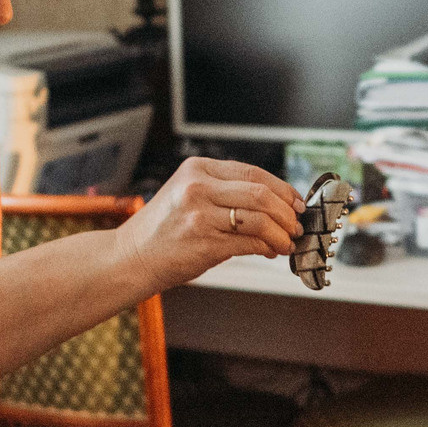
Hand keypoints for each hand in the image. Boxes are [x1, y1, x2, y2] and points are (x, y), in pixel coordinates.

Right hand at [115, 156, 304, 294]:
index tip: (296, 202)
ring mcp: (200, 214)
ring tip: (287, 242)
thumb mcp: (188, 196)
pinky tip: (271, 251)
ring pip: (260, 218)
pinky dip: (268, 247)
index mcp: (197, 169)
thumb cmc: (163, 231)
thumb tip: (275, 206)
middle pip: (261, 193)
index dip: (283, 188)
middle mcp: (198, 187)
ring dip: (282, 233)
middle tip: (297, 225)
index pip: (253, 172)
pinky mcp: (205, 241)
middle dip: (287, 212)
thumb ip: (225, 193)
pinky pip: (250, 241)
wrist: (131, 257)